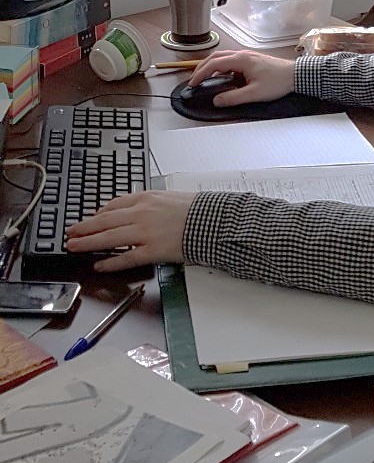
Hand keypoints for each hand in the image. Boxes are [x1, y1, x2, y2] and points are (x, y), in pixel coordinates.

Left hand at [65, 191, 194, 271]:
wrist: (213, 220)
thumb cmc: (196, 209)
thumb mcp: (169, 196)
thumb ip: (148, 203)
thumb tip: (131, 211)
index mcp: (146, 198)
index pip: (113, 205)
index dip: (96, 215)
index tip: (89, 220)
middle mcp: (141, 214)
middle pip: (104, 221)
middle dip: (83, 228)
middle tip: (71, 234)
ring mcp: (145, 233)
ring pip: (109, 239)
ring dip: (88, 244)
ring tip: (75, 247)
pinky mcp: (152, 251)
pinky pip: (126, 258)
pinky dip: (110, 262)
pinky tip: (99, 266)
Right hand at [188, 49, 295, 106]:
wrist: (297, 75)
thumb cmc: (278, 82)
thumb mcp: (255, 94)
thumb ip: (234, 98)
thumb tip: (217, 101)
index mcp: (241, 60)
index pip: (214, 64)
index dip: (200, 74)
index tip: (193, 83)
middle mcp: (242, 54)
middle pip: (216, 57)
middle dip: (202, 68)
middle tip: (194, 80)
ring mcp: (248, 56)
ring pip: (223, 57)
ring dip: (211, 66)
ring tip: (204, 78)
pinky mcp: (252, 60)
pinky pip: (231, 60)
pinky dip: (221, 66)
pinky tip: (222, 77)